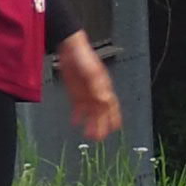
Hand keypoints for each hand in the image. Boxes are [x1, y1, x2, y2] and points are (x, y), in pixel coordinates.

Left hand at [56, 29, 123, 143]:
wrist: (69, 47)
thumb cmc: (83, 56)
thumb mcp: (92, 71)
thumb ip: (98, 86)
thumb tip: (104, 100)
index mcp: (104, 86)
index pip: (111, 105)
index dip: (114, 116)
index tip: (115, 128)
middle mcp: (96, 91)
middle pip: (101, 111)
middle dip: (100, 124)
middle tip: (98, 138)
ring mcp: (86, 92)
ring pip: (90, 112)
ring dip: (90, 123)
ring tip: (88, 135)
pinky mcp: (75, 92)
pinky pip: (78, 107)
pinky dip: (77, 116)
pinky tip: (75, 122)